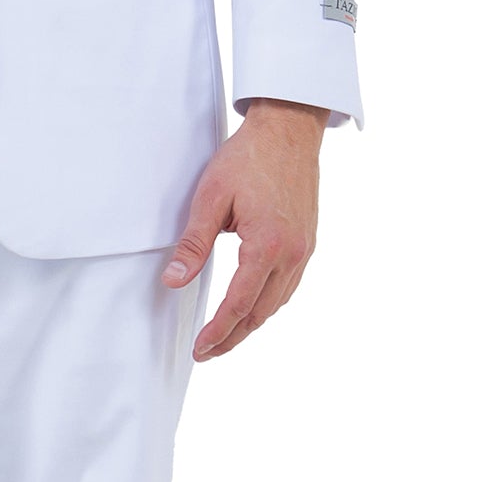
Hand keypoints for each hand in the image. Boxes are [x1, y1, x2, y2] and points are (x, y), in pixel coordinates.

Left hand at [163, 99, 324, 360]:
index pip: (238, 304)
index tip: (200, 349)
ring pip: (278, 303)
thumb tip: (173, 282)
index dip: (217, 332)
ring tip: (226, 335)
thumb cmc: (248, 157)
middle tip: (207, 352)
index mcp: (267, 246)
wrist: (289, 129)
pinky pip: (289, 286)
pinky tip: (253, 305)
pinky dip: (269, 303)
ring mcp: (304, 249)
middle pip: (260, 312)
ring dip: (251, 323)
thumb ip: (192, 245)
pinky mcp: (308, 242)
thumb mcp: (210, 198)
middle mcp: (292, 253)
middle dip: (233, 337)